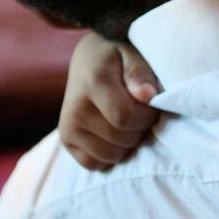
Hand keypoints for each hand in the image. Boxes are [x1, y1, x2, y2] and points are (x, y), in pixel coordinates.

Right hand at [57, 31, 158, 169]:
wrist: (89, 58)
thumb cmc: (118, 55)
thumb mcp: (132, 54)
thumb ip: (140, 73)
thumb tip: (147, 96)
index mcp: (93, 83)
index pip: (126, 117)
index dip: (147, 115)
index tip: (152, 102)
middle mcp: (75, 108)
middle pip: (121, 138)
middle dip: (140, 128)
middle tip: (139, 110)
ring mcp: (67, 127)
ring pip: (112, 155)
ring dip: (128, 142)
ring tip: (126, 119)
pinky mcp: (66, 140)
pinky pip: (95, 164)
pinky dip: (110, 154)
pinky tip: (113, 133)